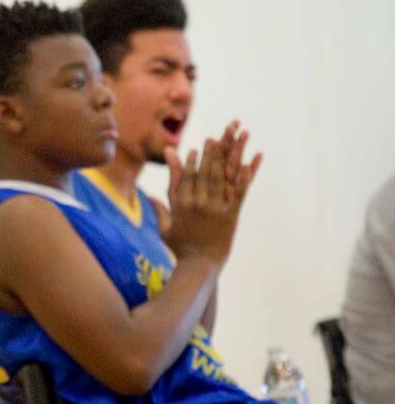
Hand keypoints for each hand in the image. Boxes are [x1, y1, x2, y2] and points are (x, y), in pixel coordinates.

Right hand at [164, 134, 260, 265]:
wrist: (198, 267)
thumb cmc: (180, 249)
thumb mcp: (165, 228)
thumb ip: (160, 209)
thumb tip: (150, 196)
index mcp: (181, 204)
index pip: (186, 177)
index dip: (191, 162)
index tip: (194, 149)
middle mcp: (197, 203)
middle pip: (205, 172)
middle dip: (211, 152)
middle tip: (215, 136)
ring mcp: (215, 208)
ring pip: (221, 177)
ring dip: (228, 156)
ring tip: (234, 139)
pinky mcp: (230, 216)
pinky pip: (239, 192)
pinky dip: (246, 176)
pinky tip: (251, 161)